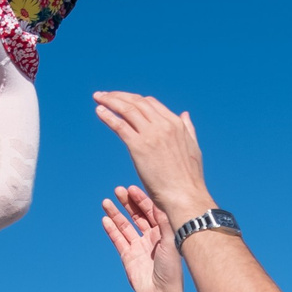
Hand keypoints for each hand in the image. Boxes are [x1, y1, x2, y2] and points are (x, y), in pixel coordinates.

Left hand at [93, 92, 212, 221]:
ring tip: (98, 98)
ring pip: (126, 109)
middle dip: (118, 96)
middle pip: (136, 102)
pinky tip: (99, 112)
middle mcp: (163, 125)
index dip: (134, 100)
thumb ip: (188, 129)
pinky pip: (119, 125)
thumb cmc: (188, 179)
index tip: (122, 100)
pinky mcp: (139, 146)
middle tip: (104, 96)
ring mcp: (151, 134)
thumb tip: (184, 114)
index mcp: (175, 124)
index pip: (150, 103)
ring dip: (110, 101)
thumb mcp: (192, 148)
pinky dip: (108, 116)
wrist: (185, 196)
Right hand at [101, 185, 181, 291]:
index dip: (141, 199)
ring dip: (116, 214)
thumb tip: (159, 200)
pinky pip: (118, 239)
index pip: (151, 211)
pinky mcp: (128, 256)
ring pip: (125, 226)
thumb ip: (164, 221)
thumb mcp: (170, 241)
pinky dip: (111, 229)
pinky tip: (105, 219)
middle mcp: (151, 237)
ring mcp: (138, 246)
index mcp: (163, 232)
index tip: (132, 188)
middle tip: (118, 190)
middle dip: (128, 203)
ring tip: (106, 202)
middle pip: (137, 215)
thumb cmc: (171, 269)